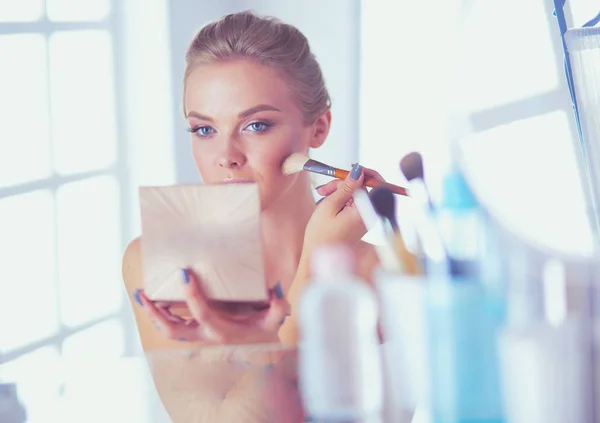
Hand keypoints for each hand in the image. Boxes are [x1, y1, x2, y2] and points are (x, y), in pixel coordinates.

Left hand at [134, 269, 289, 344]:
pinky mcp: (195, 333)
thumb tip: (274, 289)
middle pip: (173, 329)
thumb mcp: (276, 318)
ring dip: (153, 314)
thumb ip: (279, 306)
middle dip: (156, 312)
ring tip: (141, 295)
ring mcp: (198, 336)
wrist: (260, 349)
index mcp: (223, 331)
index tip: (185, 273)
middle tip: (145, 293)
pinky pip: (173, 326)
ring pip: (168, 330)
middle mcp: (206, 336)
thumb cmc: (266, 330)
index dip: (191, 294)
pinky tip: (153, 300)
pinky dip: (160, 315)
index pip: (202, 312)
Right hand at [303, 164, 384, 255]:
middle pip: (363, 187)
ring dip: (339, 191)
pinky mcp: (359, 220)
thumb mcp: (330, 205)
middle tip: (325, 188)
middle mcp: (369, 215)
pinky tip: (327, 203)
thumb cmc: (321, 235)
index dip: (361, 173)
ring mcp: (365, 218)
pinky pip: (353, 203)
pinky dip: (341, 199)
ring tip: (322, 196)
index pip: (374, 183)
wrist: (317, 257)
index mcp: (365, 211)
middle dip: (344, 183)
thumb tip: (359, 171)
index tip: (347, 170)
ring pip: (356, 194)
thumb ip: (346, 186)